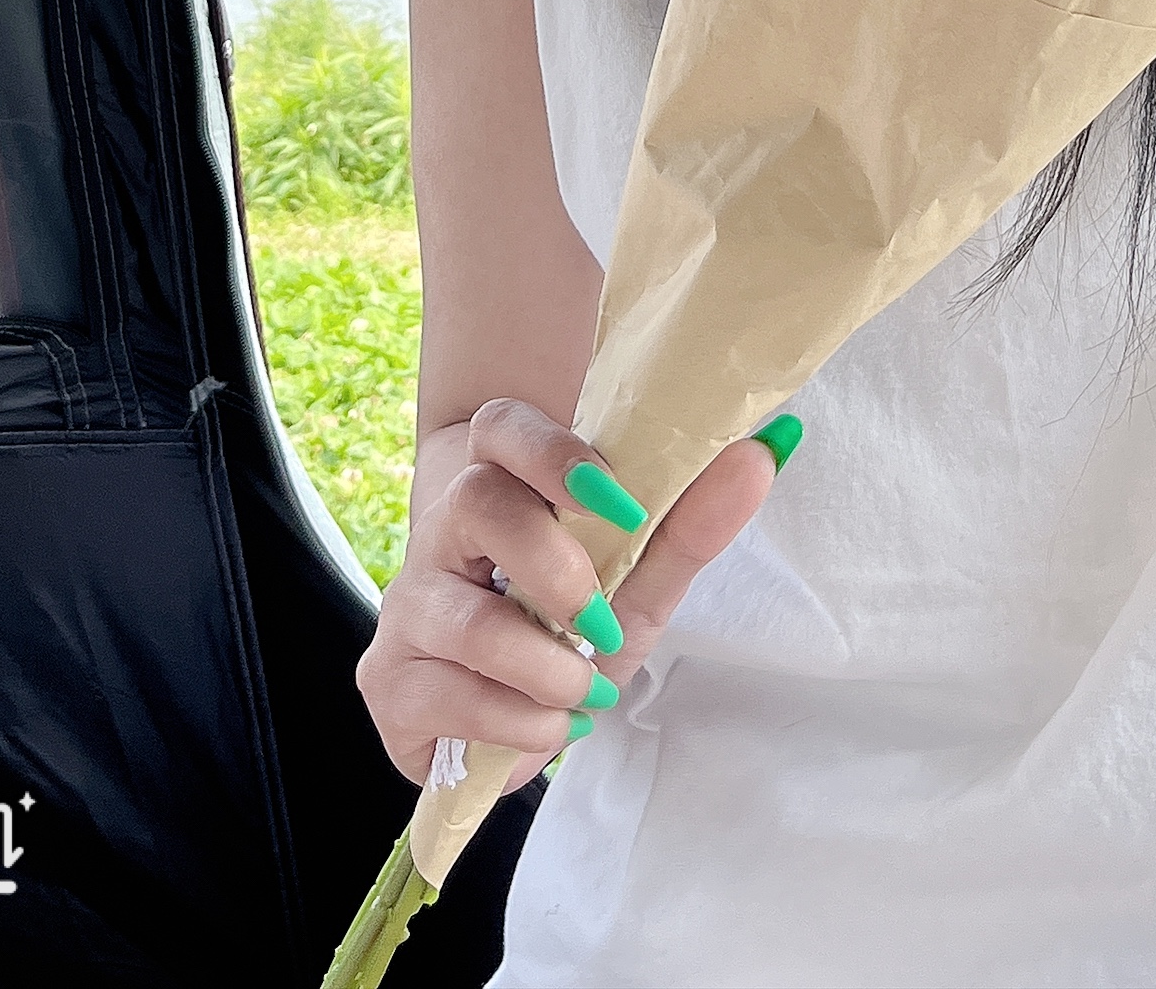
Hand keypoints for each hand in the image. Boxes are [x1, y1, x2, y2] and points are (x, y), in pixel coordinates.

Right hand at [356, 399, 778, 787]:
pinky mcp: (387, 684)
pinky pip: (444, 696)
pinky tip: (542, 728)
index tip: (622, 501)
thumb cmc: (573, 629)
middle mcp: (438, 533)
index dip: (554, 454)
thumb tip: (768, 450)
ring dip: (544, 668)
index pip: (502, 428)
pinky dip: (515, 724)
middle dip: (554, 569)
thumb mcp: (639, 581)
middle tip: (602, 621)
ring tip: (581, 694)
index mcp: (499, 484)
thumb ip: (690, 522)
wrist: (511, 720)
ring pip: (461, 618)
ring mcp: (405, 608)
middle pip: (474, 503)